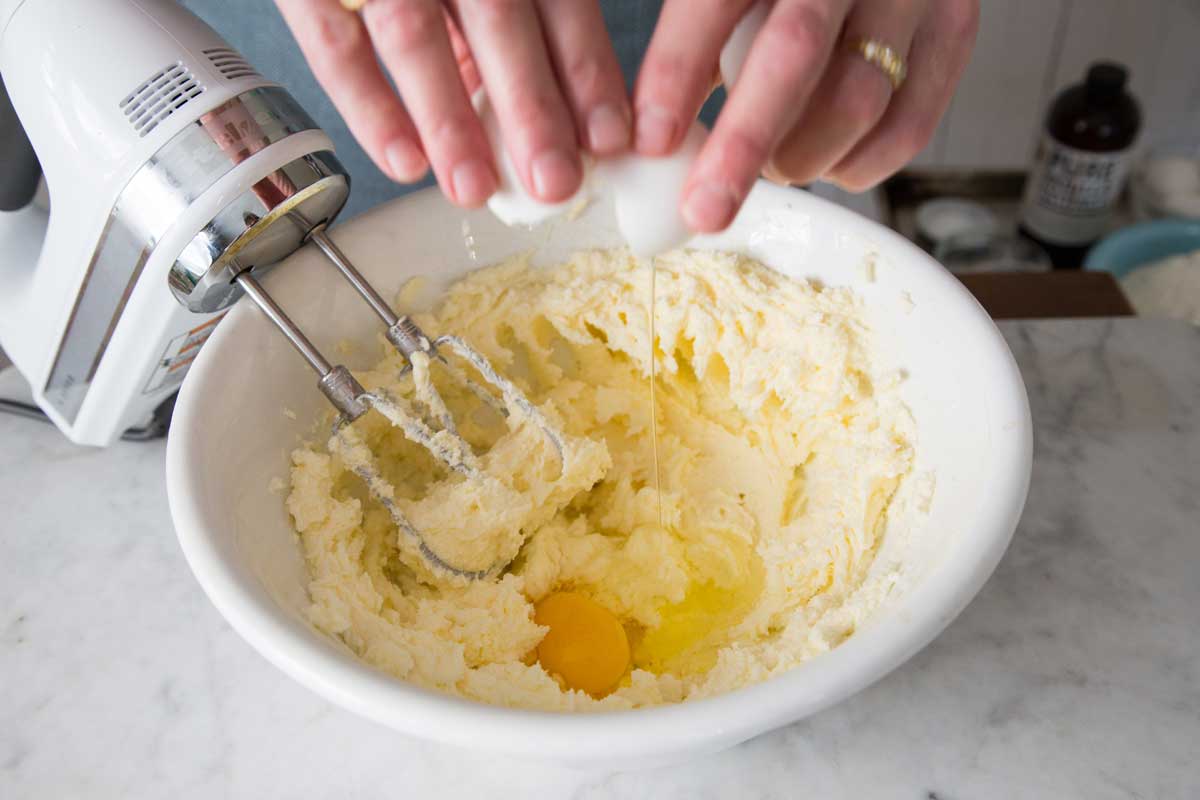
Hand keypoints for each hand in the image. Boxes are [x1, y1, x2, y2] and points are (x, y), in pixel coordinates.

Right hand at [274, 0, 631, 207]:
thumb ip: (512, 25)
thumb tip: (555, 117)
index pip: (559, 0)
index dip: (586, 70)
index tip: (610, 139)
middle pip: (497, 19)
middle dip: (531, 107)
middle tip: (554, 180)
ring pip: (414, 35)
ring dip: (449, 121)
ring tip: (475, 188)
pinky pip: (335, 45)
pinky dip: (370, 108)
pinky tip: (406, 162)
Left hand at [634, 0, 978, 231]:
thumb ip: (695, 38)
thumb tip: (651, 139)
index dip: (678, 70)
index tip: (650, 141)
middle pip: (794, 53)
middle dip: (742, 145)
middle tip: (704, 209)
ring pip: (857, 100)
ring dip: (799, 157)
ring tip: (771, 166)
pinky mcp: (955, 28)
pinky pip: (907, 127)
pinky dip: (856, 165)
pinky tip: (826, 160)